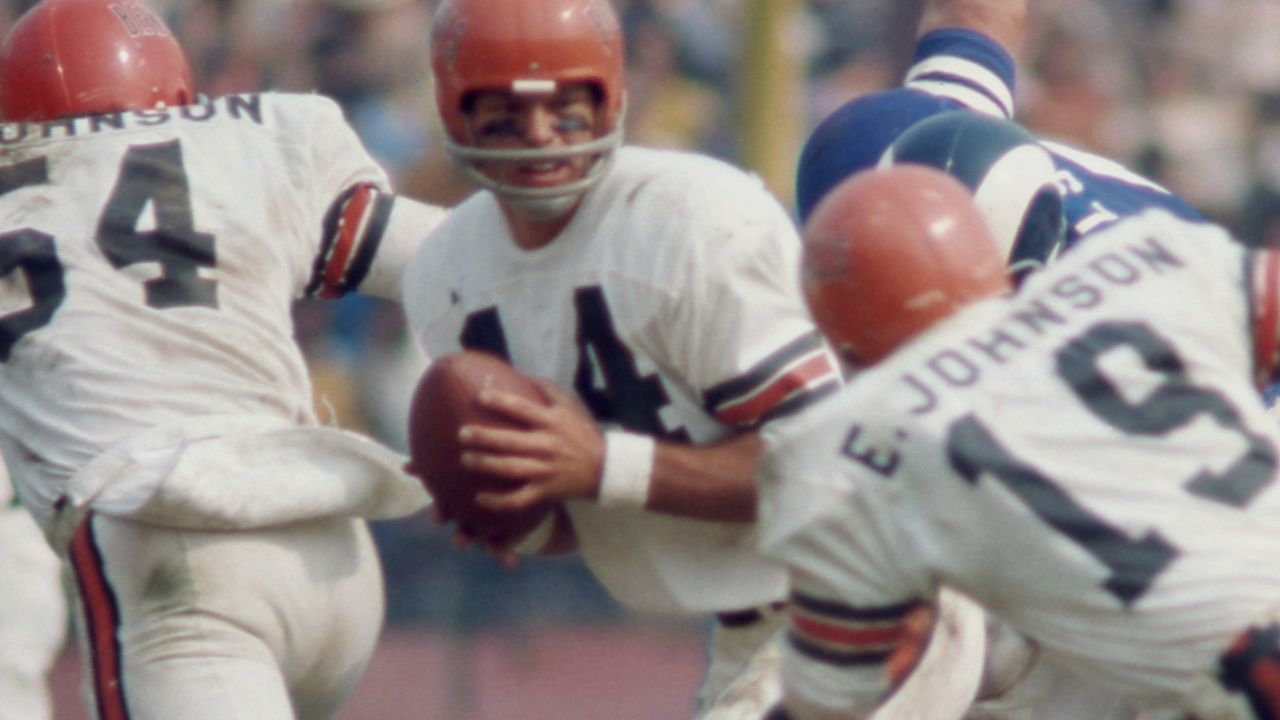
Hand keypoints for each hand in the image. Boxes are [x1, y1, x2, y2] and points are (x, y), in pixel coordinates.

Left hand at [459, 379, 604, 511]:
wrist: (605, 469)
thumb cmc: (582, 434)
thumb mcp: (570, 408)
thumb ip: (547, 390)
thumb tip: (520, 374)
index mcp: (551, 422)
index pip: (522, 409)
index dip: (500, 401)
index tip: (480, 396)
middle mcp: (547, 445)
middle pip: (510, 441)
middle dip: (484, 437)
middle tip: (462, 433)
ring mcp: (545, 470)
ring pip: (510, 468)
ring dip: (485, 464)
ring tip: (465, 459)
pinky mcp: (545, 492)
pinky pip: (518, 499)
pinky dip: (498, 501)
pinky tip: (479, 498)